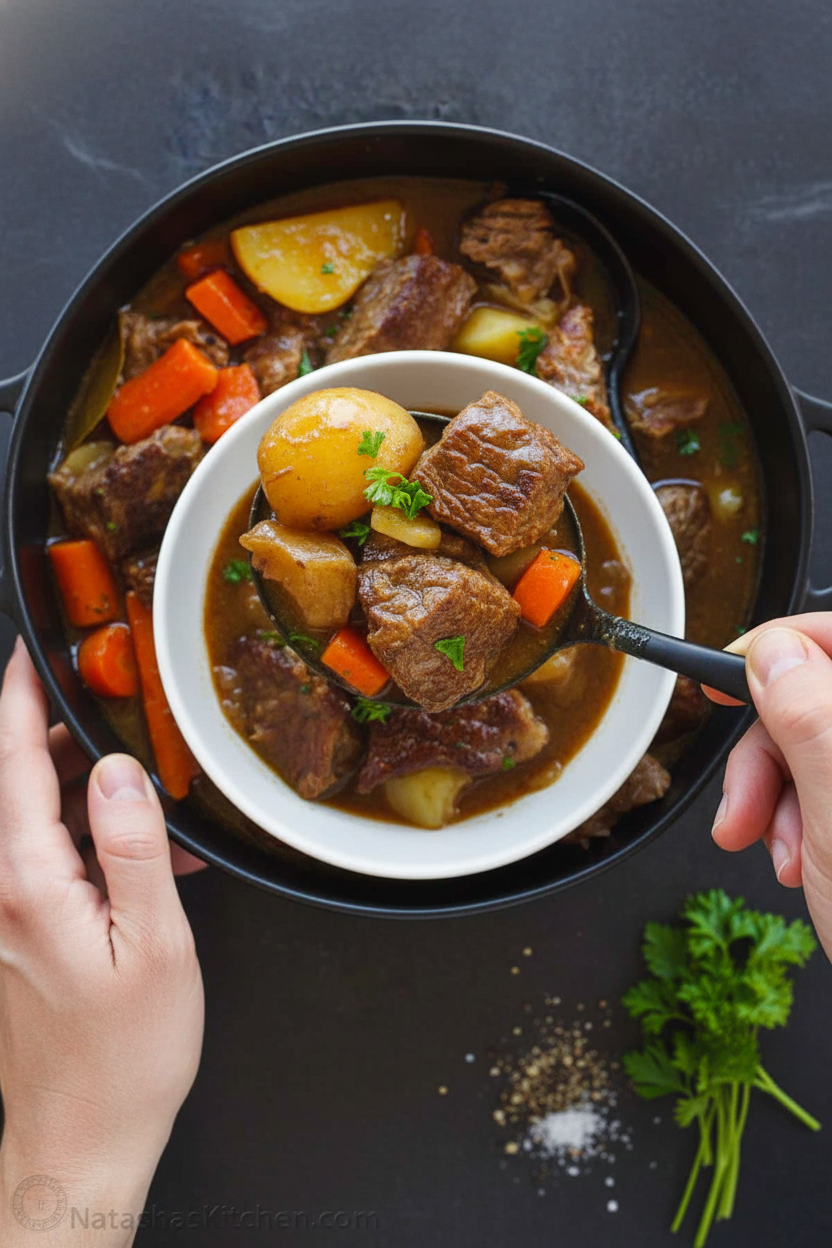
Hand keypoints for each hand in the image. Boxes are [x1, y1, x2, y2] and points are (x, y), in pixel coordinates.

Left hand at [0, 638, 204, 1245]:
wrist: (80, 1141)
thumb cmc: (122, 1060)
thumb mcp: (153, 945)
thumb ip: (134, 848)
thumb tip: (115, 772)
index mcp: (29, 886)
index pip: (11, 765)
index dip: (20, 699)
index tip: (34, 651)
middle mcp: (2, 895)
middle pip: (20, 784)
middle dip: (67, 740)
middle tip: (127, 720)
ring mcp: (5, 918)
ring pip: (36, 821)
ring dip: (89, 798)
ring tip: (159, 807)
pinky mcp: (17, 938)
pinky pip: (48, 864)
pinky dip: (93, 846)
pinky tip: (149, 862)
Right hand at [706, 614, 831, 958]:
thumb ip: (811, 715)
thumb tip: (776, 649)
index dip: (782, 645)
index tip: (728, 672)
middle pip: (822, 699)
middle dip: (770, 753)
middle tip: (745, 806)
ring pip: (818, 748)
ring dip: (779, 798)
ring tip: (783, 855)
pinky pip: (827, 787)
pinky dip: (800, 821)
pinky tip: (803, 862)